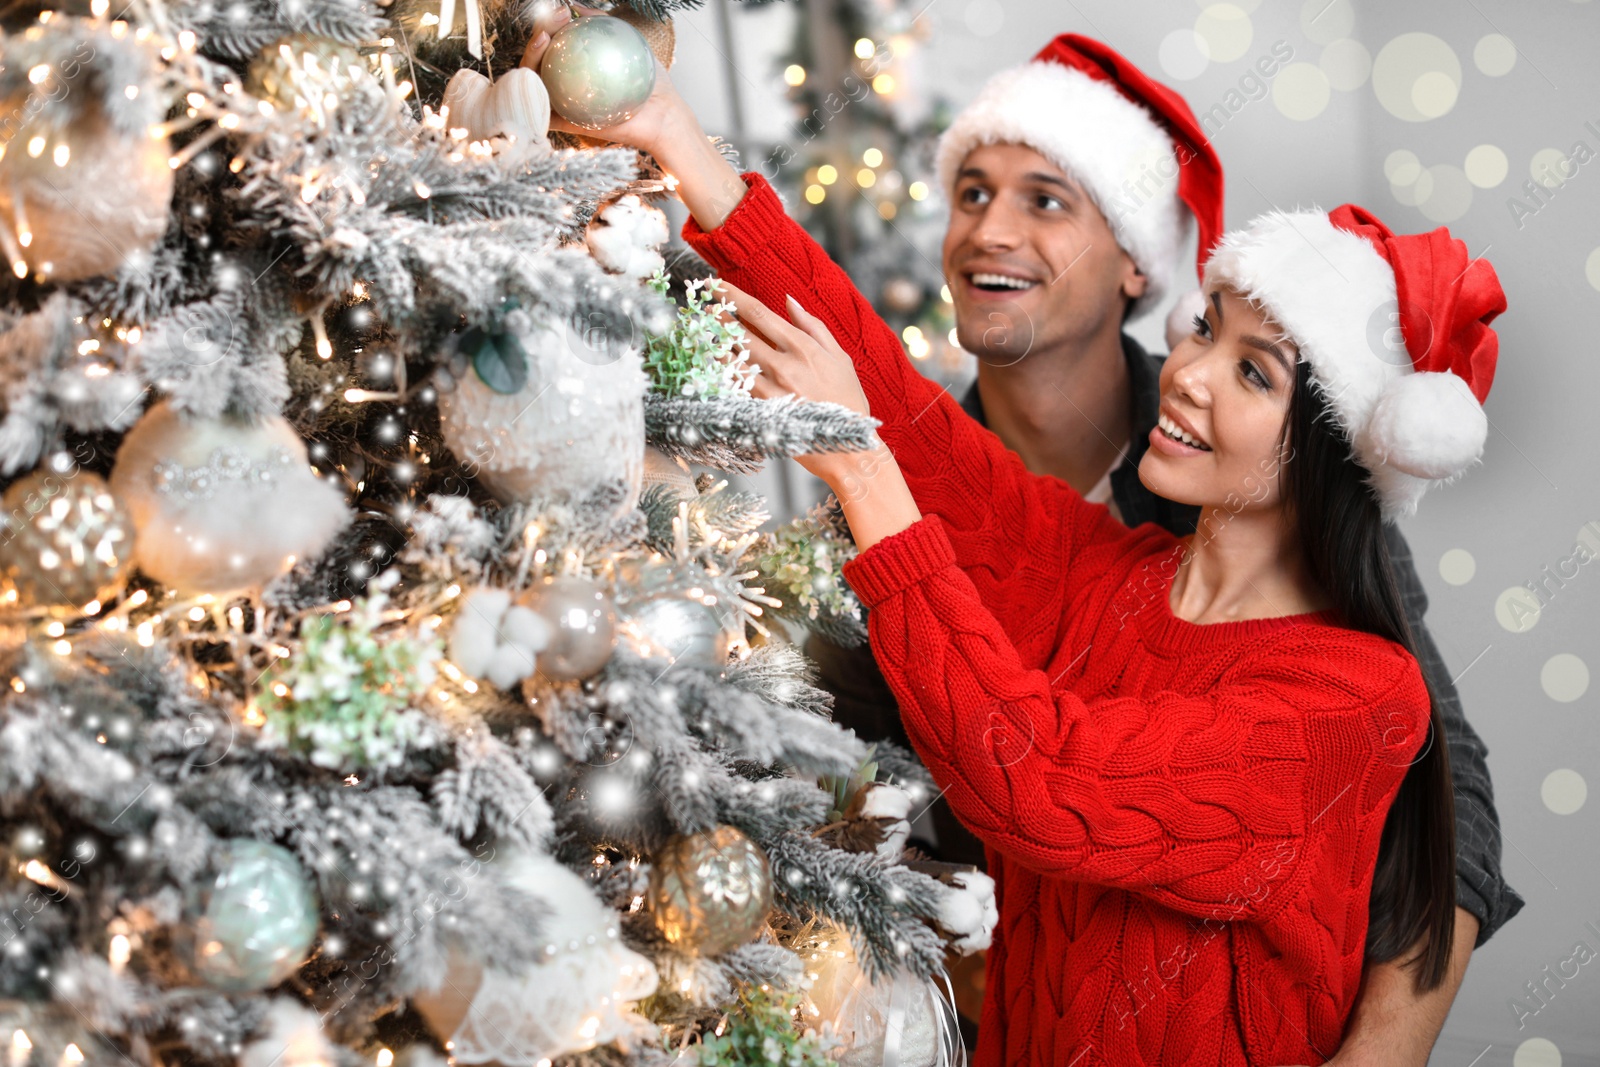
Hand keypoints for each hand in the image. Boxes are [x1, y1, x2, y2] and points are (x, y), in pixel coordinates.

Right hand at [519, 4, 687, 158]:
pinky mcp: (563, 124)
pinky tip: (538, 76)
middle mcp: (564, 86)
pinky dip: (532, 94)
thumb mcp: (629, 42)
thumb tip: (575, 6)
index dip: (548, 24)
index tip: (564, 11)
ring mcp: (561, 105)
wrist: (664, 116)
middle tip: (552, 22)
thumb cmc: (649, 82)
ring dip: (529, 58)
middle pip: (536, 60)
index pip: (552, 44)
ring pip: (531, 82)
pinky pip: (540, 112)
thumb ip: (602, 23)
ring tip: (543, 39)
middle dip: (535, 36)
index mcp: (574, 69)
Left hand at [711, 281, 878, 483]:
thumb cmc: (847, 401)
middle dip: (717, 315)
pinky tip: (711, 363)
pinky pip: (735, 387)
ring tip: (701, 330)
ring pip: (731, 360)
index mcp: (803, 347)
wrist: (849, 447)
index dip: (732, 295)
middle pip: (739, 333)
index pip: (758, 313)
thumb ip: (813, 326)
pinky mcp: (763, 411)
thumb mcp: (839, 357)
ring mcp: (771, 390)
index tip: (716, 284)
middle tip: (703, 304)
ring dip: (714, 342)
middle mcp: (784, 365)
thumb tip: (789, 301)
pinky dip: (721, 372)